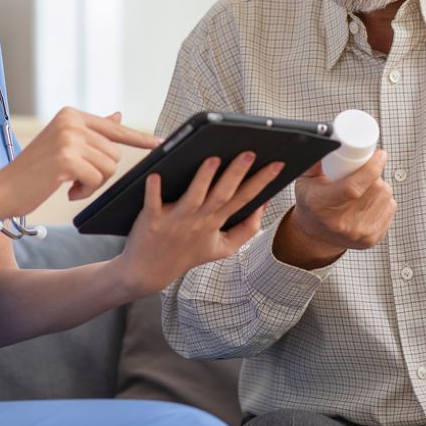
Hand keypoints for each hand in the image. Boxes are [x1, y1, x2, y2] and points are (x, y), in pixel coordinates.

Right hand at [0, 109, 158, 217]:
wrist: (3, 189)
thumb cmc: (34, 171)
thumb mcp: (63, 145)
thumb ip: (91, 131)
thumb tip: (118, 115)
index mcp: (71, 114)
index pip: (114, 127)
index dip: (139, 138)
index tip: (160, 142)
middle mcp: (71, 121)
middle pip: (114, 153)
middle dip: (99, 173)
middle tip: (74, 178)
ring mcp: (68, 138)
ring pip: (108, 168)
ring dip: (91, 184)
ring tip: (68, 182)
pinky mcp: (66, 159)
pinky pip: (96, 180)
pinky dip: (84, 191)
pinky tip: (66, 190)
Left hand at [116, 152, 284, 296]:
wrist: (148, 272)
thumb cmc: (186, 254)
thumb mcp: (223, 247)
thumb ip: (246, 229)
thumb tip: (262, 204)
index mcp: (216, 222)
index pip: (244, 198)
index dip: (262, 181)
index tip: (278, 164)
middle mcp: (198, 220)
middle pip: (222, 194)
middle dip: (236, 174)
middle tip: (249, 154)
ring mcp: (175, 220)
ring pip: (193, 197)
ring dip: (203, 179)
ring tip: (213, 159)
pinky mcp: (152, 220)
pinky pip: (153, 203)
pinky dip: (153, 191)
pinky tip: (155, 176)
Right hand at [273, 150, 394, 268]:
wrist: (315, 234)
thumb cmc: (311, 203)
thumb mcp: (305, 180)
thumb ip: (318, 160)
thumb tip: (335, 140)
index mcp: (321, 205)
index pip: (353, 187)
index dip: (371, 168)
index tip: (380, 155)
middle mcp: (341, 222)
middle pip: (375, 189)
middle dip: (376, 174)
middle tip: (365, 171)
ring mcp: (358, 233)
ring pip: (386, 196)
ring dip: (380, 186)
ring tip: (365, 187)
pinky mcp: (371, 239)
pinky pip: (390, 208)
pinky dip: (384, 199)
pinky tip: (370, 200)